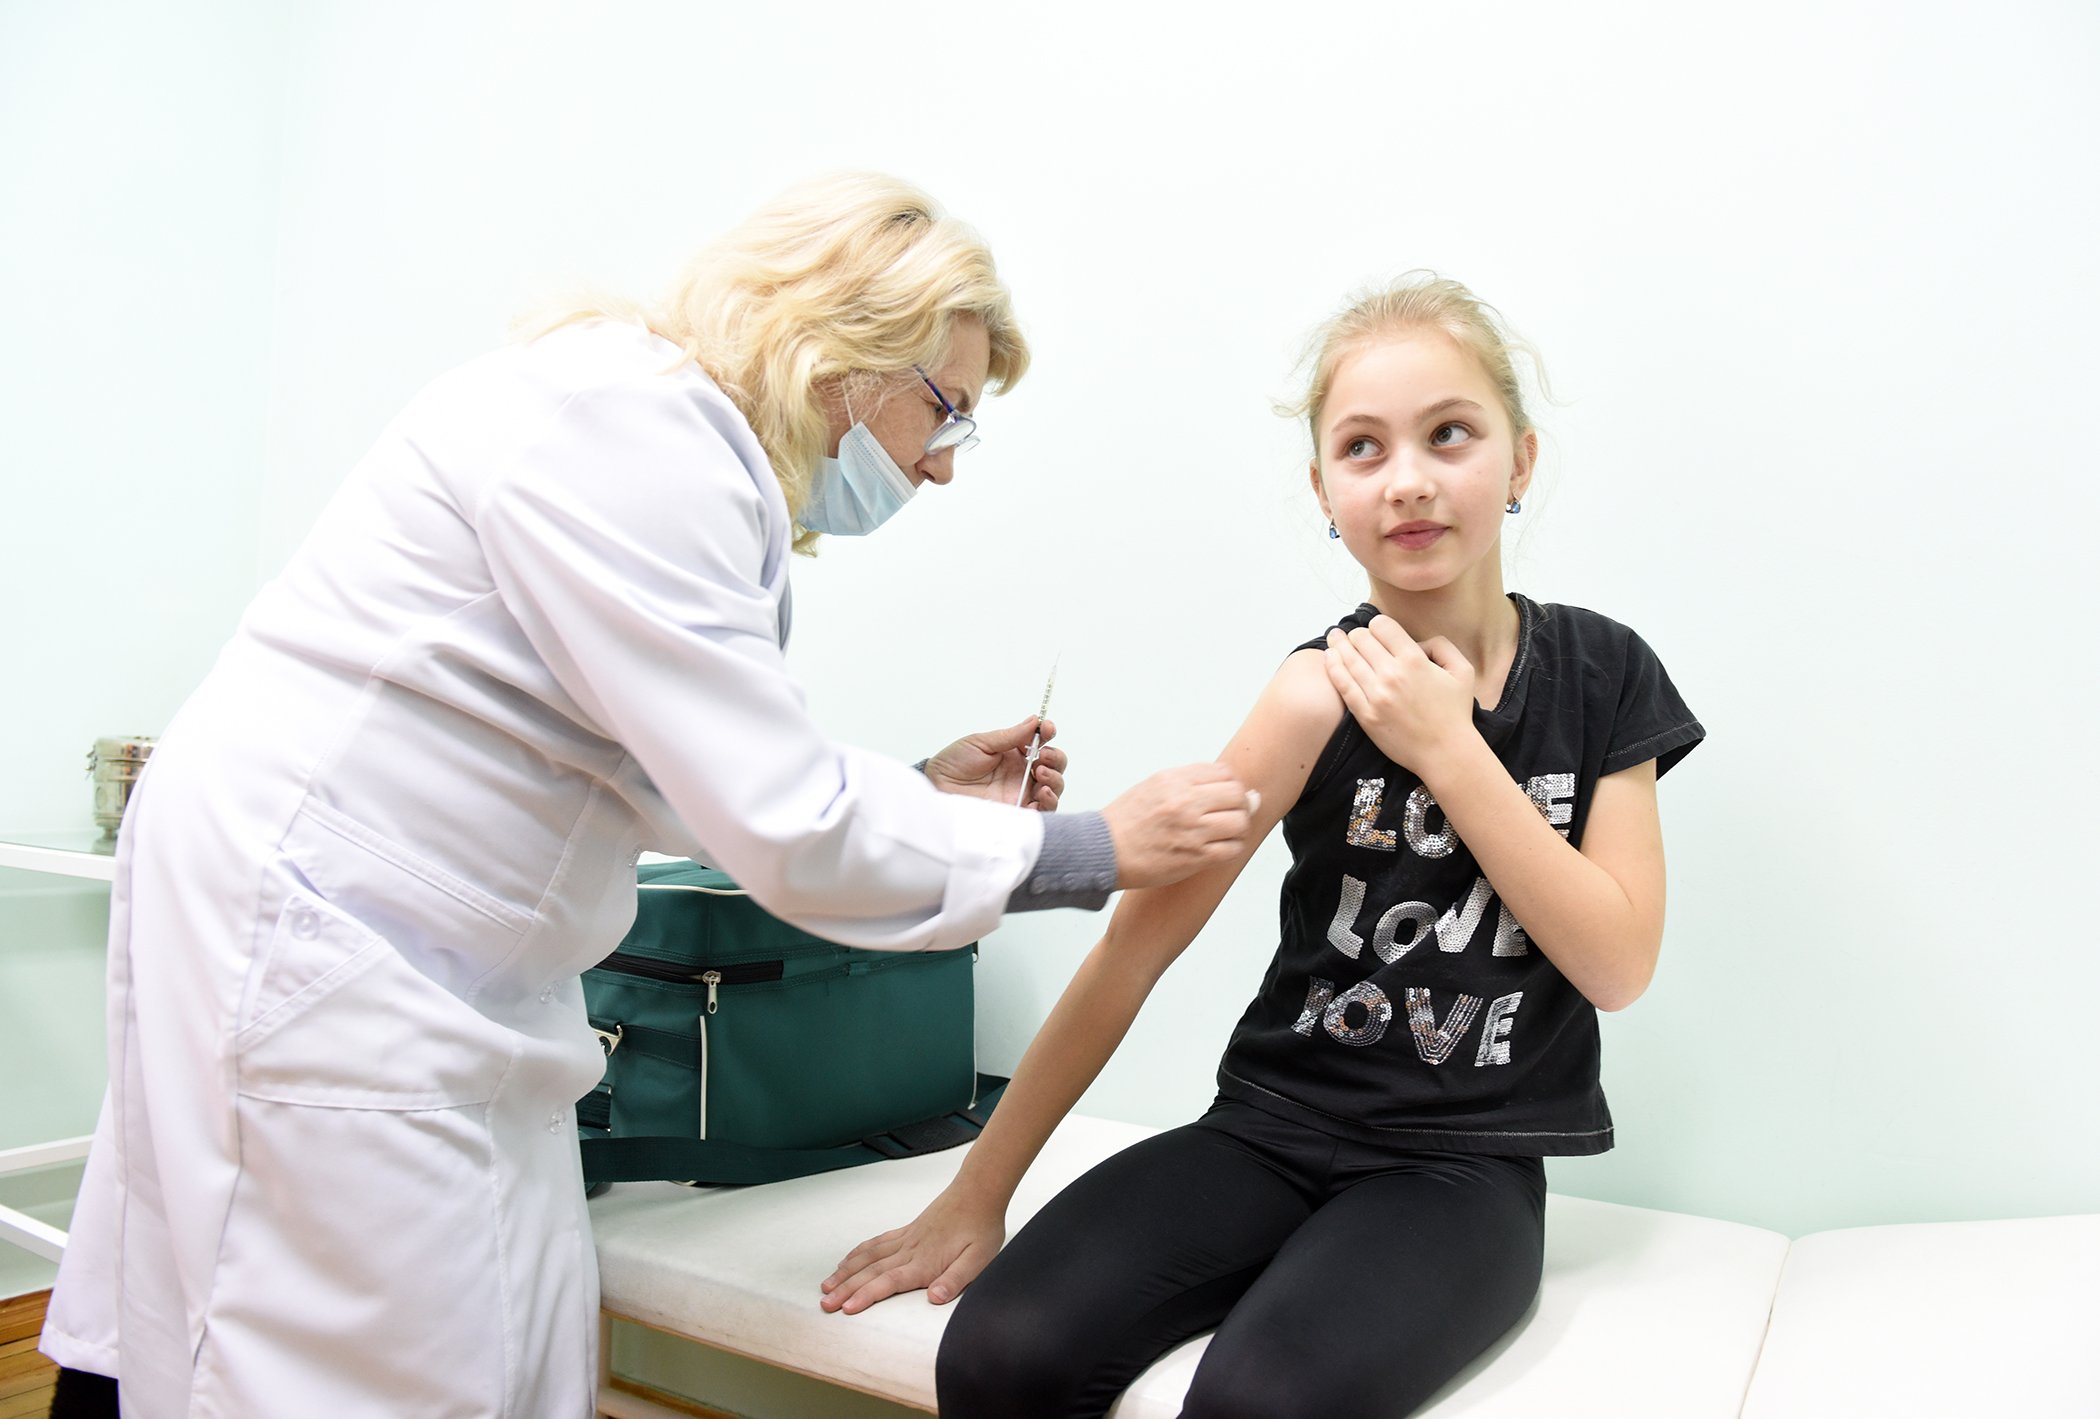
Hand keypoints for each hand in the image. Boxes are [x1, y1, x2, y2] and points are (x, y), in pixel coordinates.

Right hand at [819, 1188, 1004, 1314]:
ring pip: (868, 1257)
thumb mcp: (978, 1259)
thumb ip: (955, 1280)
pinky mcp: (907, 1231)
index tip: (846, 1309)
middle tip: (825, 1304)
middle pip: (871, 1272)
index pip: (889, 1282)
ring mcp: (906, 1239)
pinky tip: (847, 1259)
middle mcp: (910, 1250)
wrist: (978, 1192)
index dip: (866, 1296)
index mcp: (924, 1262)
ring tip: (826, 1286)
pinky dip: (858, 1252)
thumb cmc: (980, 1227)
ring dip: (846, 1272)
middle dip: (846, 1290)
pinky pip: (877, 1243)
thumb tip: (935, 1298)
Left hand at [924, 717, 1066, 810]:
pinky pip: (1043, 811)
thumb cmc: (953, 764)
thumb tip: (1034, 721)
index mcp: (1015, 755)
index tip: (1046, 728)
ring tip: (1041, 773)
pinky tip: (1042, 793)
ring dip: (1055, 779)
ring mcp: (1021, 795)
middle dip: (1056, 758)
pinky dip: (1049, 801)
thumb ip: (1009, 736)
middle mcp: (1022, 775)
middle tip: (1043, 756)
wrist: (936, 789)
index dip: (1048, 734)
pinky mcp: (1018, 814)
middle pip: (1054, 767)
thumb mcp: (980, 743)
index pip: (1041, 743)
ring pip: (1053, 788)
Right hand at [1101, 764, 1257, 889]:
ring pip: (1240, 822)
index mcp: (1174, 780)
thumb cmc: (1126, 821)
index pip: (1224, 773)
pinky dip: (1233, 847)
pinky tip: (1221, 847)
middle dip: (1241, 804)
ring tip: (1227, 832)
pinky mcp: (1195, 857)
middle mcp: (1185, 802)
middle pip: (1237, 795)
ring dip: (1239, 827)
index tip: (1225, 795)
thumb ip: (1190, 782)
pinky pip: (1232, 849)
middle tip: (1232, 813)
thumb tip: (1233, 786)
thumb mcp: (1154, 786)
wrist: (1103, 851)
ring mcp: (1191, 830)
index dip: (1231, 784)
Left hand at [1323, 615, 1478, 775]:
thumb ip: (1441, 646)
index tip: (1376, 630)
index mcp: (1414, 660)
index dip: (1377, 625)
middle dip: (1357, 634)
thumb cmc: (1454, 713)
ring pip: (1347, 659)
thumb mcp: (1462, 670)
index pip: (1382, 626)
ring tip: (1333, 638)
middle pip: (1361, 640)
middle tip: (1352, 635)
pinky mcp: (1365, 714)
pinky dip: (1333, 667)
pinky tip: (1329, 657)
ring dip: (1338, 645)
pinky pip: (1342, 685)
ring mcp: (1376, 695)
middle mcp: (1392, 675)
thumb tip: (1416, 642)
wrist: (1445, 752)